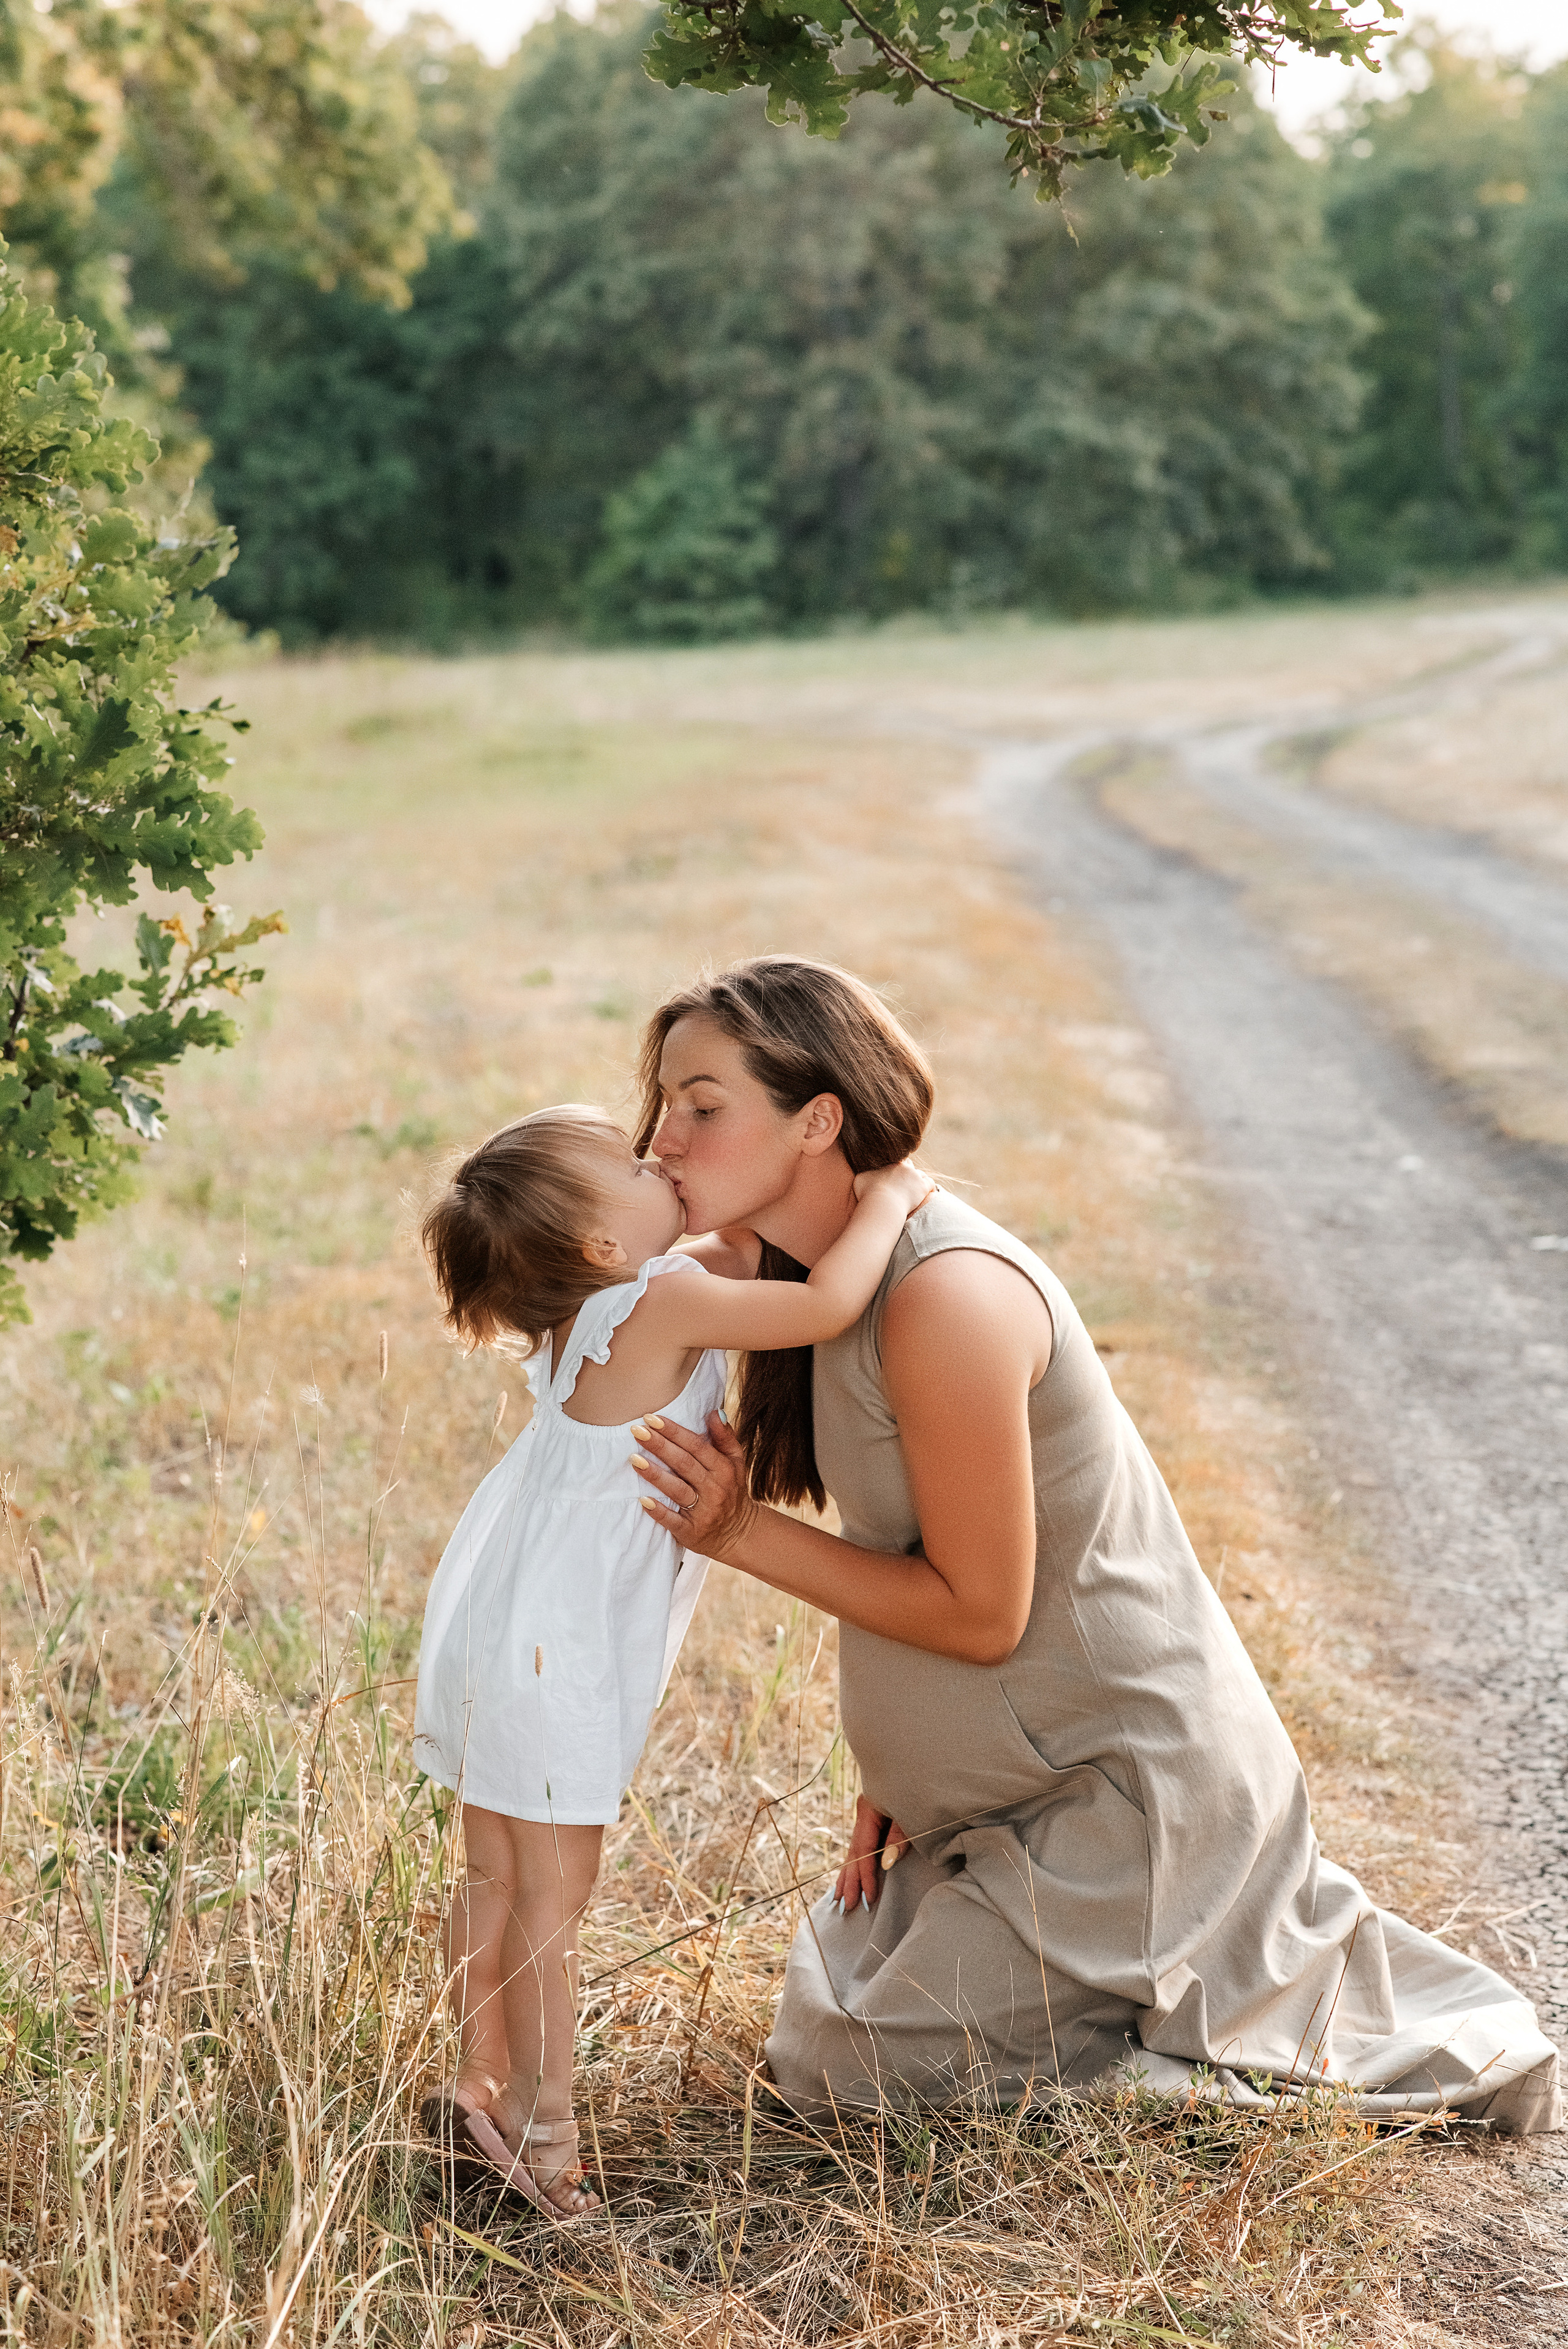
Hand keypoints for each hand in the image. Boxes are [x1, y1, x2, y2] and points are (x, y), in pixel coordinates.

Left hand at [631, 1409, 757, 1560]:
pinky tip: (643, 1500)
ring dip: (655, 1475)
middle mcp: (715, 1489)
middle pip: (684, 1464)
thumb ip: (725, 1437)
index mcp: (724, 1469)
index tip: (652, 1418)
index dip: (674, 1431)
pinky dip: (659, 1511)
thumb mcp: (735, 1462)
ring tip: (634, 1459)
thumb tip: (714, 1412)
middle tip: (636, 1431)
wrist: (738, 1533)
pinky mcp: (692, 1532)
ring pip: (677, 1490)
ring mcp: (704, 1512)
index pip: (697, 1446)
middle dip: (660, 1446)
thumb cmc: (731, 1490)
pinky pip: (674, 1521)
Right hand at [833, 1794, 910, 1913]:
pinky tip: (846, 1877)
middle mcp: (864, 1812)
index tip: (869, 1897)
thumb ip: (899, 1836)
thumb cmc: (918, 1787)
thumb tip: (886, 1863)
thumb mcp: (911, 1811)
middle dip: (851, 1881)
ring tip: (839, 1899)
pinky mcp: (873, 1819)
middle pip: (854, 1852)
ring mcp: (867, 1816)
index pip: (864, 1850)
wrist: (920, 1766)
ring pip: (853, 1850)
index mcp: (869, 1809)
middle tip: (847, 1907)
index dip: (865, 1875)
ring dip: (847, 1875)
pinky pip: (859, 1846)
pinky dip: (853, 1864)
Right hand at [852, 1161, 935, 1218]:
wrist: (882, 1203)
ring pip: (920, 1174)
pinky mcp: (922, 1186)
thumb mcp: (861, 1178)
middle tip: (905, 1182)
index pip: (897, 1161)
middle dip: (908, 1172)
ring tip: (915, 1189)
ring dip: (918, 1181)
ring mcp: (915, 1176)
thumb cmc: (868, 1192)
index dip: (897, 1168)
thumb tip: (865, 1171)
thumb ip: (865, 1172)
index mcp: (891, 1163)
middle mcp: (904, 1166)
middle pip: (909, 1165)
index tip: (895, 1176)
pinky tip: (928, 1192)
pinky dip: (929, 1188)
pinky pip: (930, 1183)